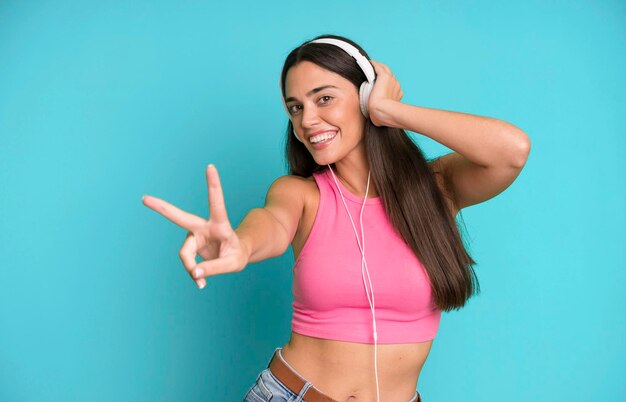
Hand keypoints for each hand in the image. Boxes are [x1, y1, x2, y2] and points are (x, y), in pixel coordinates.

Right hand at [142, 164, 248, 288]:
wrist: (236, 255)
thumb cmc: (237, 254)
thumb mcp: (233, 263)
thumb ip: (215, 268)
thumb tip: (194, 273)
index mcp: (219, 223)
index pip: (216, 202)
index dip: (213, 185)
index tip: (210, 166)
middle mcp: (203, 226)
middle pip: (179, 217)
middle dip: (162, 208)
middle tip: (144, 199)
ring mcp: (195, 236)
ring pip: (185, 254)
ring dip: (191, 268)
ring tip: (202, 283)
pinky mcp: (191, 246)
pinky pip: (187, 263)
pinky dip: (193, 274)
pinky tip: (201, 283)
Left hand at [367, 59, 403, 126]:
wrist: (383, 111)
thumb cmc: (382, 116)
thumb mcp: (382, 114)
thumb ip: (380, 111)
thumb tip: (375, 118)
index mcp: (397, 93)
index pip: (391, 85)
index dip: (385, 83)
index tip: (378, 84)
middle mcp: (396, 84)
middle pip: (389, 75)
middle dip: (381, 73)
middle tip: (372, 72)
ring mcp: (391, 79)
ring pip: (384, 69)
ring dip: (377, 67)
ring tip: (370, 66)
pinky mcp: (384, 76)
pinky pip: (378, 67)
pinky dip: (373, 64)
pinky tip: (368, 63)